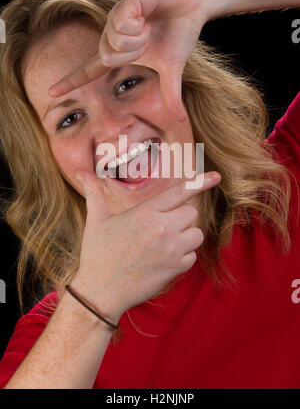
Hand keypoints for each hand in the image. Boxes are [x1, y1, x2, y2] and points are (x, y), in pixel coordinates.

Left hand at [48, 0, 208, 123]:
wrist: (193, 3)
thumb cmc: (179, 33)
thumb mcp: (171, 68)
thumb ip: (169, 93)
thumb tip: (180, 119)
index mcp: (119, 52)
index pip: (90, 70)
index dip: (71, 82)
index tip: (51, 93)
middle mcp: (112, 35)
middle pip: (107, 58)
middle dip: (133, 54)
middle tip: (149, 40)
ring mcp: (116, 18)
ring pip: (114, 42)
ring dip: (138, 39)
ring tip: (150, 25)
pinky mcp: (123, 3)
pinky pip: (121, 24)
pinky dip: (139, 25)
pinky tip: (147, 15)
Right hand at [70, 169, 220, 321]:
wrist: (101, 291)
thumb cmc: (97, 254)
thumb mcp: (95, 219)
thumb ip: (93, 192)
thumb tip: (80, 172)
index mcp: (144, 212)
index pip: (178, 192)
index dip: (200, 182)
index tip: (216, 176)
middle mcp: (161, 228)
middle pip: (191, 213)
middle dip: (181, 218)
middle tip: (162, 227)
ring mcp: (171, 249)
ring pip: (196, 234)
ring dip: (185, 237)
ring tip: (164, 243)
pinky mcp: (175, 268)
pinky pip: (192, 256)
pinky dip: (183, 257)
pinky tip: (163, 260)